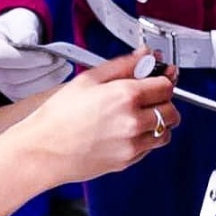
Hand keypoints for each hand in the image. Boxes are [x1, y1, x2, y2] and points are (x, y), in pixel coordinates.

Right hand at [0, 9, 69, 99]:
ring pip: (23, 90)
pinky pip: (30, 97)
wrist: (16, 36)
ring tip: (65, 66)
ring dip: (48, 79)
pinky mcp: (12, 95)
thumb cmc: (17, 26)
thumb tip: (27, 41)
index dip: (28, 59)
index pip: (2, 58)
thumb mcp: (19, 19)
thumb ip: (22, 28)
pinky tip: (60, 75)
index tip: (48, 55)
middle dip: (42, 69)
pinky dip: (47, 87)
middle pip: (14, 77)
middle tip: (62, 60)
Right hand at [15, 52, 179, 186]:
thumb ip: (123, 65)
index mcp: (125, 96)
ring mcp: (132, 144)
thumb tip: (144, 55)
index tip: (157, 80)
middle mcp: (133, 121)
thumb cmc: (58, 116)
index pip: (167, 86)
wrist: (43, 150)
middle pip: (172, 110)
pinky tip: (126, 131)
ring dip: (159, 123)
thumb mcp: (88, 79)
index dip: (163, 80)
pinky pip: (150, 148)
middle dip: (164, 102)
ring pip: (166, 133)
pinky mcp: (127, 161)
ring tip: (138, 116)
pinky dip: (145, 139)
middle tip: (149, 98)